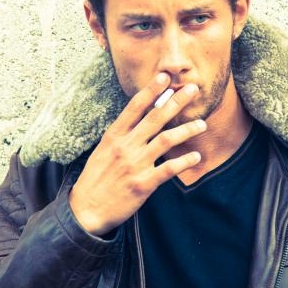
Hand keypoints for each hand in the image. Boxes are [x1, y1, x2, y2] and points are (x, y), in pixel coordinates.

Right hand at [68, 73, 205, 235]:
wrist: (86, 210)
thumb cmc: (95, 179)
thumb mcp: (103, 150)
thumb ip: (122, 135)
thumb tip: (139, 119)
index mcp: (114, 136)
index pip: (135, 107)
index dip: (151, 90)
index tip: (165, 77)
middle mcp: (125, 146)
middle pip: (155, 118)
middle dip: (176, 102)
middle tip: (192, 89)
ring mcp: (135, 164)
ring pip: (166, 140)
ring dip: (187, 130)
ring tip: (202, 124)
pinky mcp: (143, 184)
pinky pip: (168, 169)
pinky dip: (184, 161)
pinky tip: (197, 157)